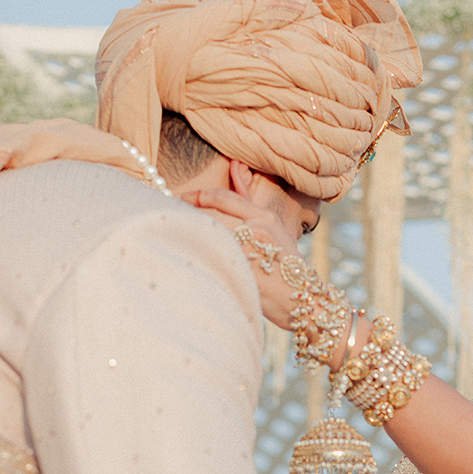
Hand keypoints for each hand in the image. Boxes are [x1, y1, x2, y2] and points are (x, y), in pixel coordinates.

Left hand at [185, 164, 306, 331]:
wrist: (306, 300)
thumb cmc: (286, 269)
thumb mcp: (274, 231)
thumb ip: (249, 207)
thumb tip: (232, 172)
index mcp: (265, 216)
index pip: (222, 197)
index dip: (195, 195)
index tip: (178, 198)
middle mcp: (259, 229)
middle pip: (210, 215)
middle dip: (186, 214)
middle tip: (166, 215)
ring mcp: (253, 251)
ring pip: (209, 235)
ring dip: (187, 234)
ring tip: (170, 235)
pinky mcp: (246, 273)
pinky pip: (214, 260)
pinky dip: (196, 257)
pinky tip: (184, 258)